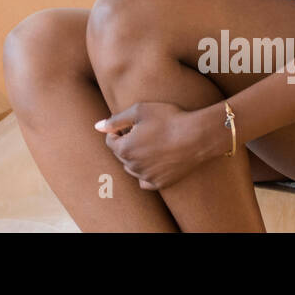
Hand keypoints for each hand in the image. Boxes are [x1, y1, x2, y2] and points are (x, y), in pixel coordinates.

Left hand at [94, 101, 223, 190]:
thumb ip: (115, 120)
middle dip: (126, 142)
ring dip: (135, 157)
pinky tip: (154, 161)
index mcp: (124, 149)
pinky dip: (145, 172)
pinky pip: (144, 181)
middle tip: (144, 130)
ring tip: (151, 143)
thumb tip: (97, 126)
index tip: (132, 123)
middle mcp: (133, 166)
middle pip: (121, 154)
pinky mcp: (161, 183)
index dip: (118, 129)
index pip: (110, 140)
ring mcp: (147, 177)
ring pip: (132, 168)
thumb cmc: (168, 119)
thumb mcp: (139, 111)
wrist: (197, 136)